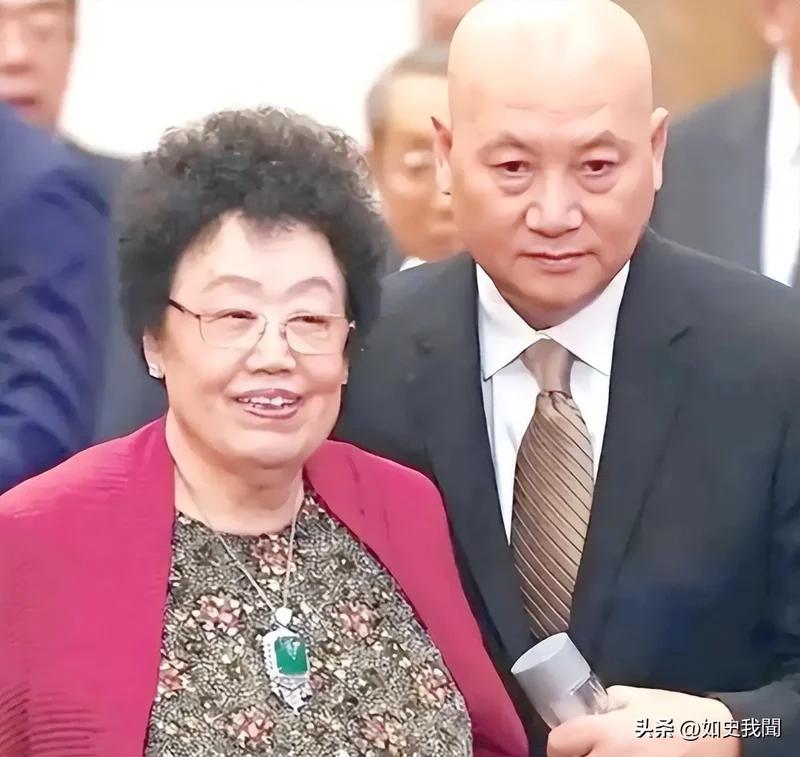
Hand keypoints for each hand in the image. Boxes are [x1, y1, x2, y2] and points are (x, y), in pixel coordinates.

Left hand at [547, 686, 741, 756]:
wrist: (717, 739)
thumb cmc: (675, 714)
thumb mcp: (634, 697)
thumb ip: (605, 706)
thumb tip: (588, 714)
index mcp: (605, 731)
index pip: (557, 744)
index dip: (562, 744)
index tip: (571, 744)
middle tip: (591, 751)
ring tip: (612, 756)